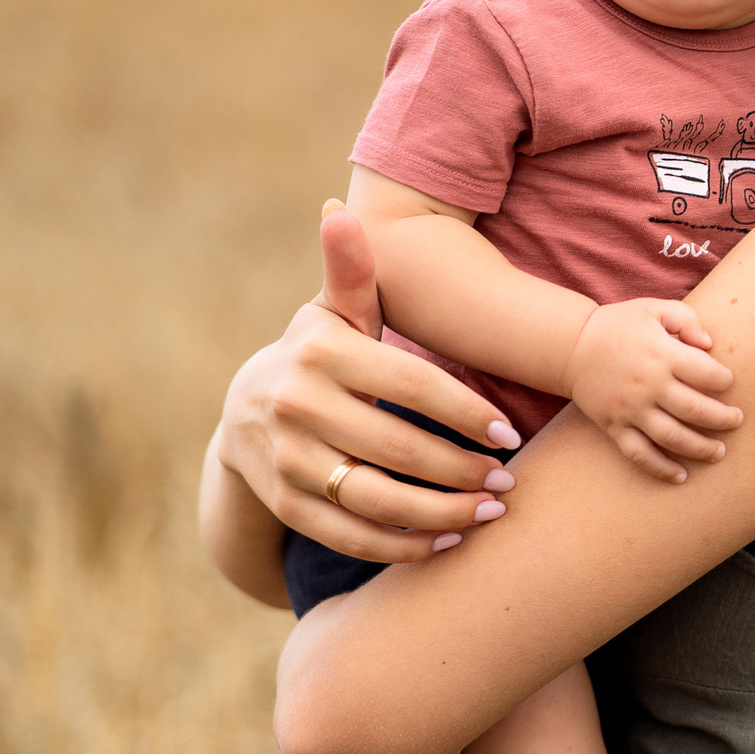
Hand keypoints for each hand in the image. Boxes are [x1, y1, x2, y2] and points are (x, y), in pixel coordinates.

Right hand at [213, 202, 525, 561]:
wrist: (245, 412)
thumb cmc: (320, 355)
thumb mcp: (334, 313)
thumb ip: (350, 272)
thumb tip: (337, 208)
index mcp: (320, 353)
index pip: (410, 385)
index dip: (464, 411)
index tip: (508, 433)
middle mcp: (296, 406)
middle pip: (398, 448)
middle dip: (462, 469)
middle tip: (509, 481)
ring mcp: (286, 460)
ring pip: (375, 500)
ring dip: (441, 514)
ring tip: (490, 513)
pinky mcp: (286, 504)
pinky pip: (351, 535)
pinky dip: (403, 546)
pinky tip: (448, 542)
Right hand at [563, 298, 742, 482]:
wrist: (571, 346)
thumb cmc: (619, 325)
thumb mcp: (653, 308)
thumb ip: (686, 319)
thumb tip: (710, 344)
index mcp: (661, 354)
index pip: (705, 373)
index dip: (724, 380)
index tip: (729, 383)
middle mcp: (648, 385)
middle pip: (694, 409)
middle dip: (722, 419)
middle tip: (736, 421)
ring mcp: (630, 409)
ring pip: (672, 437)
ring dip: (700, 448)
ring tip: (719, 452)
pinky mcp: (614, 426)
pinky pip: (639, 453)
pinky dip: (660, 468)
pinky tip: (680, 476)